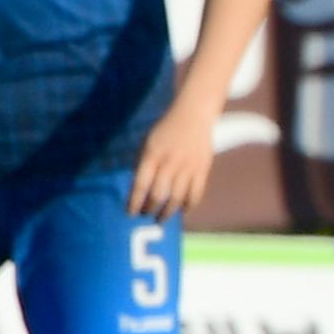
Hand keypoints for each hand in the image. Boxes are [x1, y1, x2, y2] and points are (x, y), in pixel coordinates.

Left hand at [127, 102, 218, 220]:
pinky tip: (181, 209)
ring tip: (161, 218)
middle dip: (150, 209)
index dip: (135, 202)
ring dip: (168, 212)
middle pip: (159, 195)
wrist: (194, 115)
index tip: (130, 213)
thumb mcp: (148, 143)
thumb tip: (140, 191)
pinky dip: (188, 205)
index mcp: (152, 155)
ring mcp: (188, 167)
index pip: (141, 185)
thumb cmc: (166, 131)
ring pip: (177, 198)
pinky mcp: (202, 169)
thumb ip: (143, 165)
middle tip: (146, 215)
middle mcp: (170, 163)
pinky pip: (195, 193)